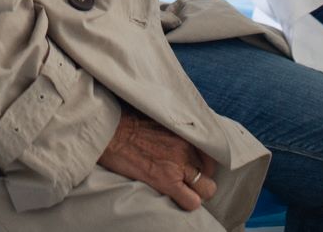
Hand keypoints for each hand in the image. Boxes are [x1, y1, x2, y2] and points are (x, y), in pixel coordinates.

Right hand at [97, 108, 217, 211]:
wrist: (110, 133)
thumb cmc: (129, 124)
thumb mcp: (160, 119)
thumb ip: (177, 131)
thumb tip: (184, 139)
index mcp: (186, 132)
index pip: (211, 154)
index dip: (202, 164)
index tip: (193, 166)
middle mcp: (187, 148)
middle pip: (211, 172)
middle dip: (201, 178)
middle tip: (186, 180)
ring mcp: (178, 165)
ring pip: (206, 189)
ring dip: (196, 192)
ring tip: (182, 190)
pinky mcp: (167, 181)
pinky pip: (191, 202)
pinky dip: (187, 203)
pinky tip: (176, 197)